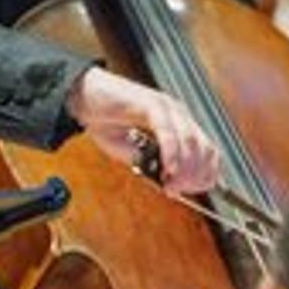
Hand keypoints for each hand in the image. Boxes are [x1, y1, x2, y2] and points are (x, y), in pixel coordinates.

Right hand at [67, 66, 219, 196]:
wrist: (81, 97)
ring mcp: (165, 107)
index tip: (187, 191)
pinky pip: (167, 130)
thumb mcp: (132, 152)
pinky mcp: (149, 103)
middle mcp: (177, 114)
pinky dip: (171, 152)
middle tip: (177, 190)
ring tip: (171, 183)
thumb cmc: (105, 121)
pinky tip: (167, 168)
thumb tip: (170, 185)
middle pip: (204, 149)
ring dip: (184, 168)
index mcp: (178, 124)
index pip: (208, 152)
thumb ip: (151, 165)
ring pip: (190, 141)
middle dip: (195, 176)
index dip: (203, 175)